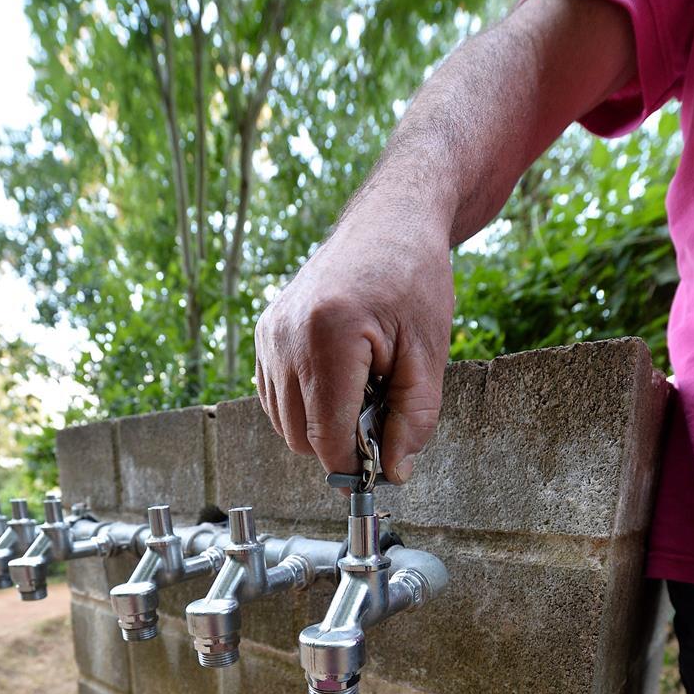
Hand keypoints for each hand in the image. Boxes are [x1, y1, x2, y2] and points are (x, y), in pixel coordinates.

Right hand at [254, 209, 453, 482]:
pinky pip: (274, 396)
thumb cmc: (414, 279)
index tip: (378, 470)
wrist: (389, 221)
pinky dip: (303, 404)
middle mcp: (288, 335)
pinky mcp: (264, 331)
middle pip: (299, 436)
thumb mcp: (429, 354)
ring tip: (360, 389)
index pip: (325, 436)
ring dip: (320, 424)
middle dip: (338, 444)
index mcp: (330, 336)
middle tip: (378, 417)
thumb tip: (394, 472)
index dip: (352, 465)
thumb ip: (413, 419)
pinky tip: (338, 379)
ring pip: (283, 422)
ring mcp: (270, 332)